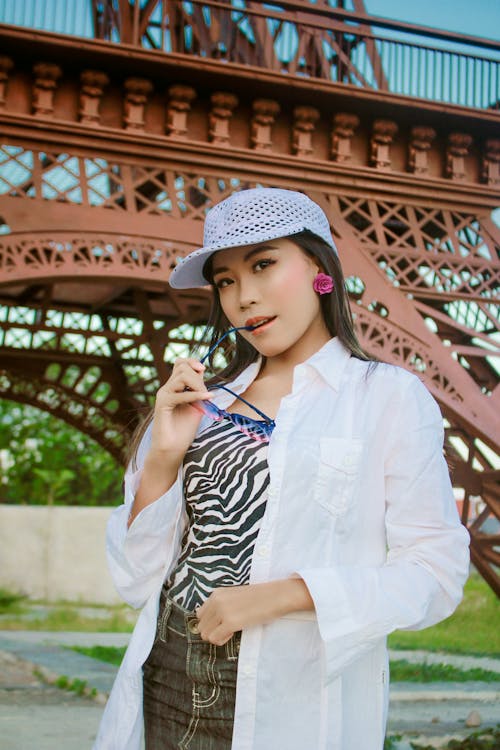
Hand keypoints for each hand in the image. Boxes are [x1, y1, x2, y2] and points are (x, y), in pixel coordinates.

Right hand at [149, 357, 212, 459]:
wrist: (172, 449)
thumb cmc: (184, 430)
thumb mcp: (197, 405)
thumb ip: (199, 390)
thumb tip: (203, 373)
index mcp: (175, 387)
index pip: (180, 363)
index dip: (192, 361)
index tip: (203, 369)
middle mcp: (168, 388)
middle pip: (182, 366)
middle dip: (198, 377)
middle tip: (206, 394)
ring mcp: (164, 395)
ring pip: (181, 376)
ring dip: (198, 385)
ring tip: (205, 398)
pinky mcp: (162, 405)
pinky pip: (179, 394)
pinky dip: (195, 395)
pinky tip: (207, 398)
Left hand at [195, 580, 313, 645]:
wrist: (276, 596)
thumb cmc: (260, 598)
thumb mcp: (235, 597)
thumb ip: (222, 605)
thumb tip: (212, 623)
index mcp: (217, 593)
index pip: (200, 615)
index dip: (211, 622)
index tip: (223, 622)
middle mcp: (216, 601)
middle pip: (201, 626)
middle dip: (213, 631)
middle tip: (228, 628)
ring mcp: (222, 611)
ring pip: (206, 634)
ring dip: (217, 636)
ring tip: (232, 630)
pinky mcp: (230, 622)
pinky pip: (215, 639)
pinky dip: (222, 640)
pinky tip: (234, 633)